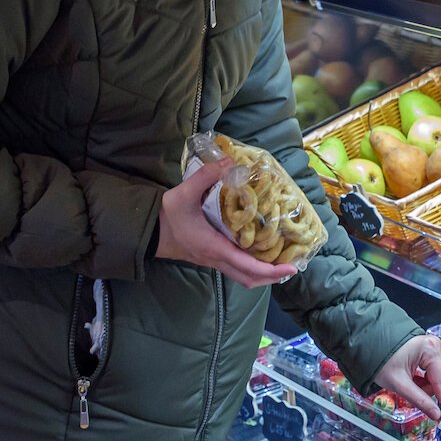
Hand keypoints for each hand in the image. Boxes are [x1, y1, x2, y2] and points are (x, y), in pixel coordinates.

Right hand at [156, 157, 297, 287]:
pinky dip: (251, 268)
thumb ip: (206, 176)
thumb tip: (229, 162)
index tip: (292, 267)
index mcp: (215, 247)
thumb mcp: (183, 192)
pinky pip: (235, 270)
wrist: (148, 231)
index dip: (271, 270)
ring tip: (280, 262)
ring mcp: (213, 261)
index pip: (248, 266)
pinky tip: (260, 254)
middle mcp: (216, 259)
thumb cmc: (166, 215)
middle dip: (272, 276)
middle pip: (249, 278)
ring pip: (242, 277)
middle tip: (292, 266)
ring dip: (262, 275)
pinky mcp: (210, 258)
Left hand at [373, 335, 440, 420]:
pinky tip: (408, 379)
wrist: (367, 348)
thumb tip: (436, 414)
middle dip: (424, 389)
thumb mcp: (400, 384)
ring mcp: (429, 348)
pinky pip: (428, 371)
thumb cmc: (382, 362)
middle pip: (437, 378)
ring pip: (433, 377)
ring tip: (405, 384)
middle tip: (408, 392)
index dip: (440, 399)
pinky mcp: (425, 351)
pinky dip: (419, 379)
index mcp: (430, 349)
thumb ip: (420, 400)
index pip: (440, 379)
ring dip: (421, 385)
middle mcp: (433, 345)